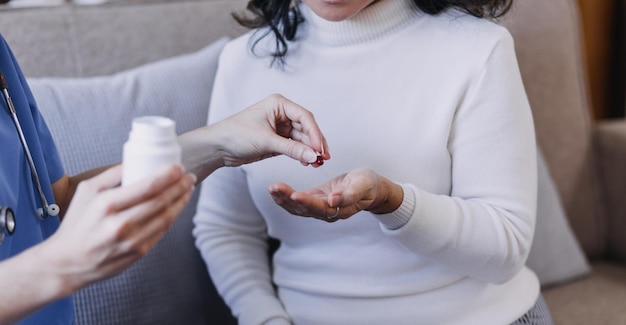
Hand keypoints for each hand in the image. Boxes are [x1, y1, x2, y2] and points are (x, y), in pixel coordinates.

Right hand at [42, 164, 194, 291]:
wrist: (68, 262)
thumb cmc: (77, 223)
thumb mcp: (87, 191)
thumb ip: (111, 174)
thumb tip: (135, 160)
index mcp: (107, 204)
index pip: (148, 187)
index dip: (168, 176)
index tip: (178, 167)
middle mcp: (120, 224)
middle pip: (161, 201)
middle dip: (180, 186)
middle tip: (189, 176)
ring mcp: (131, 241)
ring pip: (166, 217)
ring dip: (181, 201)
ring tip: (188, 189)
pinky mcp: (138, 253)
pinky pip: (162, 231)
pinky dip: (173, 216)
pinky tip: (178, 206)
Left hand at [209, 94, 328, 166]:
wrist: (217, 147)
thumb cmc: (235, 135)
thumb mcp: (266, 141)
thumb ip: (291, 149)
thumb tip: (313, 156)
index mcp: (279, 104)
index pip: (305, 117)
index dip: (315, 133)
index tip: (320, 149)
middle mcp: (281, 113)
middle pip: (306, 128)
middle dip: (315, 144)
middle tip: (324, 159)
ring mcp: (280, 127)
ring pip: (302, 139)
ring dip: (309, 151)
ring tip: (317, 164)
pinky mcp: (277, 140)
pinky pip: (294, 147)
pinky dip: (301, 154)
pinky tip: (307, 162)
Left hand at [268, 168, 402, 221]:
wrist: (369, 187)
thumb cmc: (368, 185)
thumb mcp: (363, 185)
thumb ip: (349, 194)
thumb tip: (333, 201)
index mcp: (339, 210)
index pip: (320, 208)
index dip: (307, 202)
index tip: (295, 194)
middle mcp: (327, 212)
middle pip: (304, 209)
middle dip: (288, 198)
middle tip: (275, 187)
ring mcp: (319, 208)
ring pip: (297, 207)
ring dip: (283, 198)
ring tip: (272, 188)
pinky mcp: (314, 200)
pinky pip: (297, 202)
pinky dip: (285, 196)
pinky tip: (275, 190)